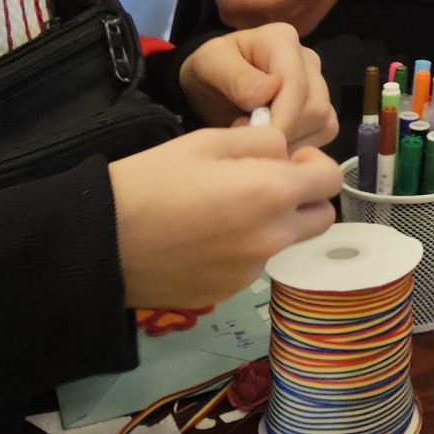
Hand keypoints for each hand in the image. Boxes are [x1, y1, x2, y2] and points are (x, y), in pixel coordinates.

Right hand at [108, 128, 341, 307]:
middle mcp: (272, 238)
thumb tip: (285, 153)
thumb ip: (261, 142)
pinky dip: (243, 249)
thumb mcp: (207, 141)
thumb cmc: (152, 180)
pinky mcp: (228, 291)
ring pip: (286, 242)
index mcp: (271, 194)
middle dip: (303, 197)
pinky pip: (254, 264)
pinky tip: (203, 237)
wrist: (103, 242)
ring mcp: (251, 271)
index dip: (313, 165)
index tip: (285, 159)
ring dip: (273, 224)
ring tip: (225, 210)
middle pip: (320, 218)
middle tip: (264, 183)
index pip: (330, 181)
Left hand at [180, 23, 338, 147]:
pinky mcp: (322, 108)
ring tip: (258, 141)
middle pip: (315, 106)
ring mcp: (319, 83)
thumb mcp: (210, 65)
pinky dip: (300, 145)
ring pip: (324, 121)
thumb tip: (271, 90)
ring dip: (292, 141)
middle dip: (284, 130)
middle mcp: (308, 59)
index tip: (259, 140)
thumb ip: (236, 78)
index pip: (297, 82)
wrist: (212, 84)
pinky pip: (325, 132)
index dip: (282, 116)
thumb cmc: (209, 70)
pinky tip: (274, 145)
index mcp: (282, 40)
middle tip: (249, 139)